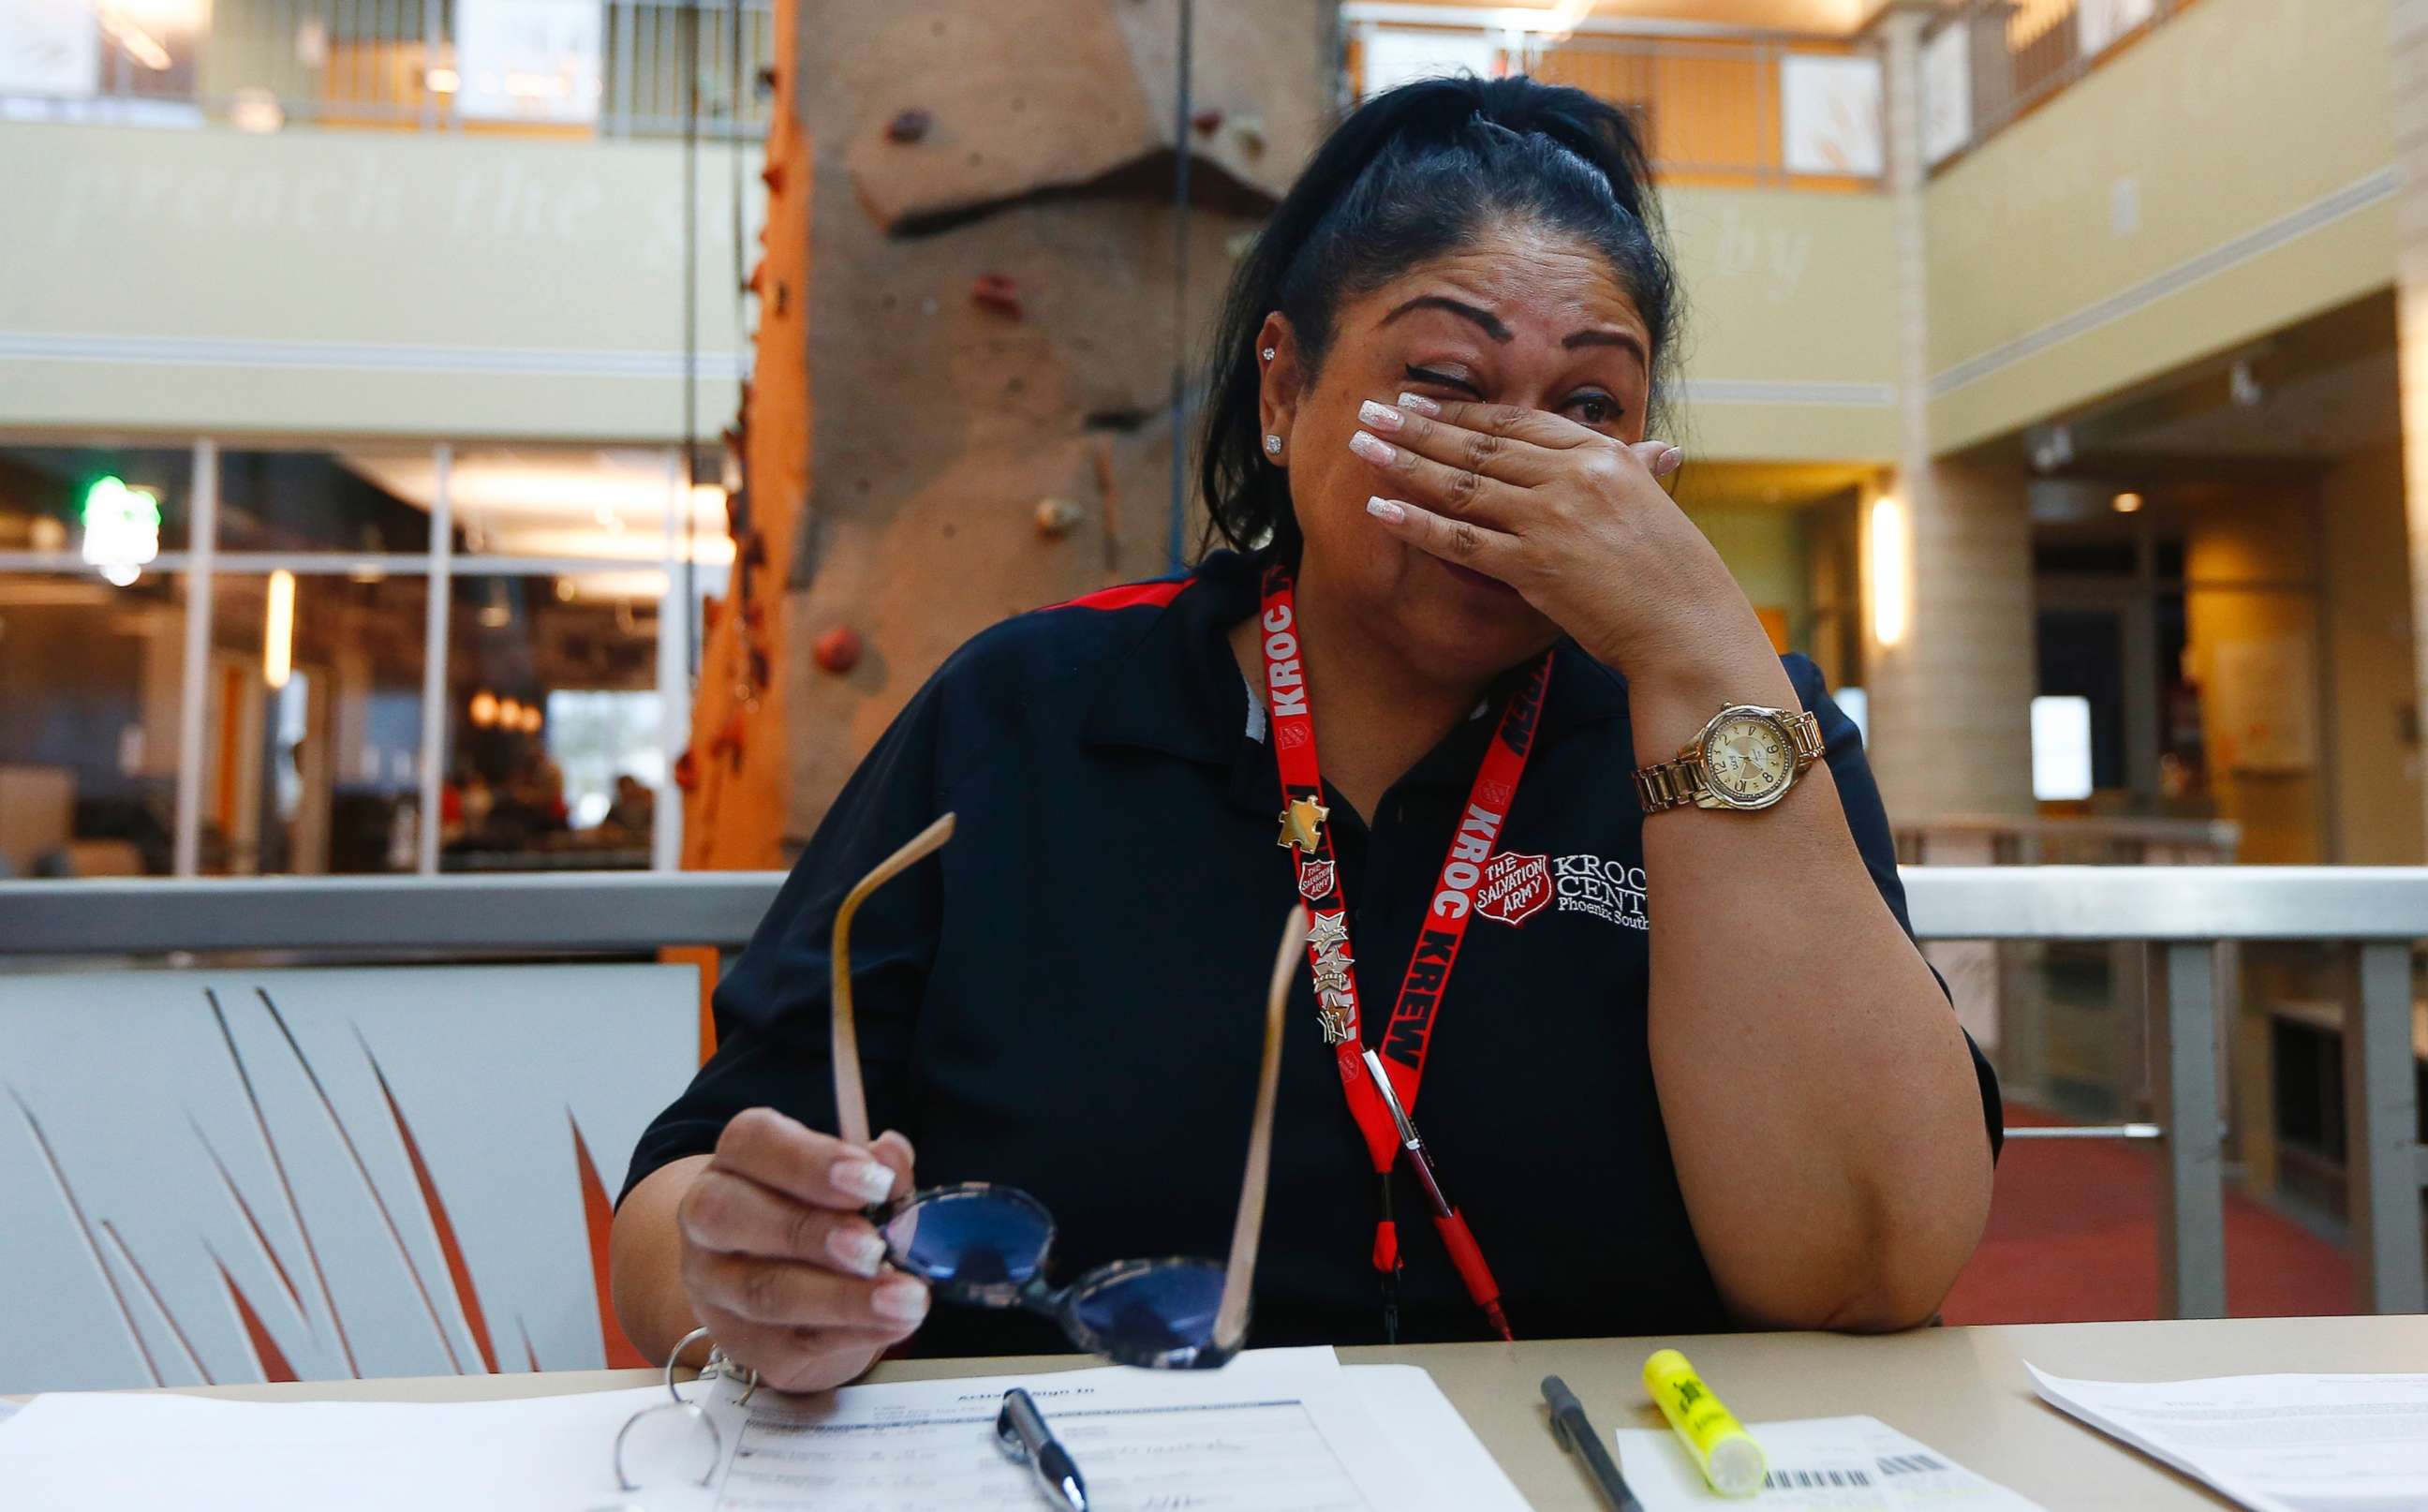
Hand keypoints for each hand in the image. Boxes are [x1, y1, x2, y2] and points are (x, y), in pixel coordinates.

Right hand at [676, 1107, 926, 1391]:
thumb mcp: (852, 1182)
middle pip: (732, 1217)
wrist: (782, 1286)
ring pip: (762, 1292)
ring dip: (843, 1297)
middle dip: (811, 1232)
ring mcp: (715, 1287)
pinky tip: (893, 1323)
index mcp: (735, 1160)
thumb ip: (876, 1168)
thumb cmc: (820, 1214)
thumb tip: (892, 1154)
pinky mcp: (741, 1342)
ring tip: (905, 1297)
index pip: (752, 1143)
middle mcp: (707, 1220)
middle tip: (875, 1247)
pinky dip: (852, 1334)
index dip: (811, 1161)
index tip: (875, 1181)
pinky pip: (791, 1343)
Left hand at [1348, 394, 1767, 681]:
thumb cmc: (1678, 572)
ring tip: (1360, 444)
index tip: (1420, 400)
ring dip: (1403, 462)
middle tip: (1371, 409)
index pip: (1516, 422)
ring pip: (1461, 484)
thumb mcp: (1657, 506)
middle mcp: (1572, 476)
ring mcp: (1549, 519)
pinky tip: (1378, 508)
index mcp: (1602, 454)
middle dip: (1417, 425)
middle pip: (1478, 444)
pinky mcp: (1532, 566)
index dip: (1462, 410)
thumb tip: (1657, 451)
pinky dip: (1414, 522)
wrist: (1687, 625)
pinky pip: (1459, 539)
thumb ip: (1639, 473)